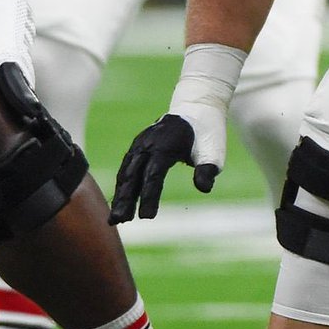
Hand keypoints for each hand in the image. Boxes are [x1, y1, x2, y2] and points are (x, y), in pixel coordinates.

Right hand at [110, 108, 222, 223]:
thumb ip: (208, 168)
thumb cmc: (206, 131)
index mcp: (165, 144)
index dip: (148, 197)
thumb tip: (204, 188)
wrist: (197, 107)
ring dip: (119, 195)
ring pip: (125, 173)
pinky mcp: (138, 148)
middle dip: (124, 199)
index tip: (146, 217)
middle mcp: (147, 144)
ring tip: (115, 219)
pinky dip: (122, 186)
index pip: (153, 175)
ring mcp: (140, 144)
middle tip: (117, 221)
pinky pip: (126, 169)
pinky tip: (120, 204)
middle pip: (132, 174)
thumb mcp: (214, 149)